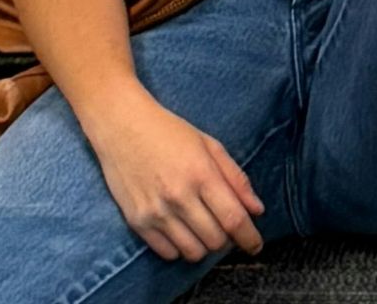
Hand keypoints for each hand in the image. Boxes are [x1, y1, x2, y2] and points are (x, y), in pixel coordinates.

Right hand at [83, 92, 266, 262]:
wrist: (120, 123)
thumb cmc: (168, 131)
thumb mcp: (209, 145)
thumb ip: (236, 178)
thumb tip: (257, 210)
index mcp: (201, 174)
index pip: (234, 220)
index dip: (250, 238)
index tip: (255, 245)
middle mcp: (178, 196)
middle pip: (215, 240)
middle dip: (226, 239)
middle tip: (222, 226)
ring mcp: (155, 211)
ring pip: (193, 252)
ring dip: (203, 245)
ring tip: (201, 228)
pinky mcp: (136, 221)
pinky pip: (167, 253)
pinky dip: (179, 248)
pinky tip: (180, 230)